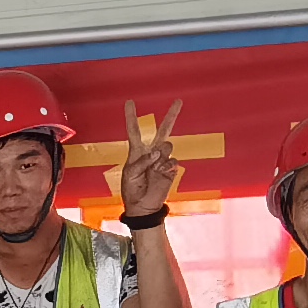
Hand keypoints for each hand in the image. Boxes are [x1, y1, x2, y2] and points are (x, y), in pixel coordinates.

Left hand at [119, 99, 186, 221]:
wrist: (143, 206)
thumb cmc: (132, 189)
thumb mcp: (130, 174)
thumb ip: (142, 161)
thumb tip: (158, 152)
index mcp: (137, 151)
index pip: (134, 130)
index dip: (131, 116)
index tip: (129, 102)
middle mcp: (152, 152)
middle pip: (163, 130)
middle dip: (172, 115)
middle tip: (179, 101)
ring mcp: (163, 160)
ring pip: (167, 146)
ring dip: (160, 156)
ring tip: (153, 169)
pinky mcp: (171, 168)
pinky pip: (172, 161)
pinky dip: (166, 167)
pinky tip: (160, 174)